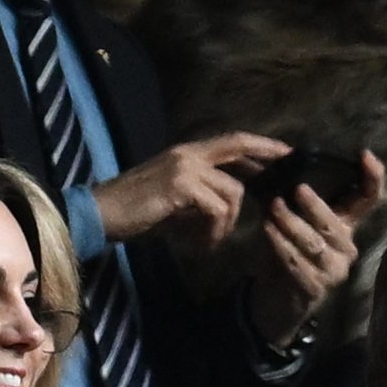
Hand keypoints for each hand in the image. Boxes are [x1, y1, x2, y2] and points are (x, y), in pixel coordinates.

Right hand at [94, 133, 290, 248]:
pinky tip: (200, 244)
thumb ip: (198, 197)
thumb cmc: (131, 213)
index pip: (231, 141)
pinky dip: (214, 231)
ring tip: (210, 241)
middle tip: (287, 171)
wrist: (99, 215)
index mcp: (185, 154)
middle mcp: (187, 154)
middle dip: (267, 156)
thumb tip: (224, 207)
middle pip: (238, 147)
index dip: (259, 145)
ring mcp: (184, 167)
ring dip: (227, 222)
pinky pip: (216, 208)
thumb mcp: (171, 201)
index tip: (284, 153)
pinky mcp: (180, 185)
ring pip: (231, 190)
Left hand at [248, 150, 385, 346]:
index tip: (364, 155)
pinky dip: (282, 248)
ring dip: (292, 226)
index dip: (372, 177)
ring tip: (273, 211)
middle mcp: (345, 248)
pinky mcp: (316, 289)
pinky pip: (299, 266)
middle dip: (315, 206)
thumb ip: (292, 199)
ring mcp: (334, 271)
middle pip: (335, 224)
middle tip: (296, 189)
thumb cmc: (286, 251)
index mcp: (345, 225)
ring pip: (315, 245)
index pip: (368, 199)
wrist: (275, 297)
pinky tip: (268, 234)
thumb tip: (277, 165)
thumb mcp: (292, 221)